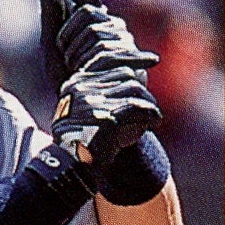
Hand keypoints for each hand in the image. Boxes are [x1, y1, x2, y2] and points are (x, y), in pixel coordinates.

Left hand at [38, 0, 159, 92]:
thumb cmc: (69, 84)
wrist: (87, 120)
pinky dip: (89, 64)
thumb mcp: (53, 52)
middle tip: (65, 56)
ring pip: (97, 32)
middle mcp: (115, 31)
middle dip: (68, 34)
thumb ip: (51, 19)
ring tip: (76, 73)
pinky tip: (87, 77)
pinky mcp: (135, 64)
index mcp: (97, 25)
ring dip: (76, 53)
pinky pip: (106, 52)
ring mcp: (127, 47)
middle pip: (90, 13)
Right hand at [51, 55, 162, 174]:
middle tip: (149, 108)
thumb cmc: (81, 143)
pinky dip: (152, 114)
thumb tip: (136, 76)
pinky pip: (140, 107)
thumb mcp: (84, 113)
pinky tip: (154, 122)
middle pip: (125, 74)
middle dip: (142, 91)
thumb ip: (102, 94)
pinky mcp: (107, 118)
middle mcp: (81, 89)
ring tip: (152, 119)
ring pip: (135, 89)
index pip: (106, 58)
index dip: (133, 57)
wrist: (70, 167)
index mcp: (75, 85)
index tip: (154, 59)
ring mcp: (93, 102)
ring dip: (149, 104)